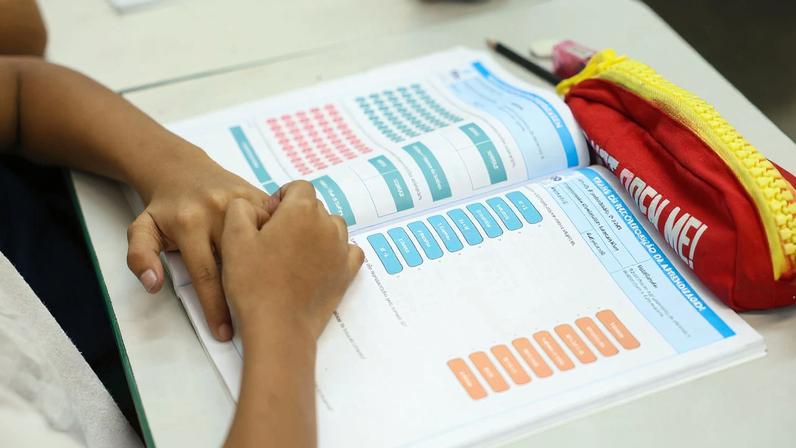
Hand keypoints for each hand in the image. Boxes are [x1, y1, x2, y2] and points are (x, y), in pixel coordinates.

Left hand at [125, 151, 276, 340]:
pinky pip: (275, 221)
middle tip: (259, 317)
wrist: (181, 169)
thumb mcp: (141, 229)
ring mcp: (241, 199)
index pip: (207, 275)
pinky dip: (282, 241)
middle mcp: (217, 209)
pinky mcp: (257, 193)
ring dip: (271, 266)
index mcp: (189, 224)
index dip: (217, 307)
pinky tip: (287, 263)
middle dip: (249, 291)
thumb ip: (140, 257)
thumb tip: (153, 284)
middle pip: (240, 260)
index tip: (225, 332)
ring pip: (263, 239)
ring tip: (278, 294)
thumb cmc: (164, 208)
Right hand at [220, 181, 363, 340]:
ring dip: (316, 234)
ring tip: (293, 255)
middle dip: (296, 217)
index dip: (282, 199)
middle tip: (274, 243)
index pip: (299, 188)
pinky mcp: (347, 274)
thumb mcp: (233, 238)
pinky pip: (349, 251)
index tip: (268, 220)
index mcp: (302, 211)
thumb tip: (257, 208)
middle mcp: (327, 225)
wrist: (278, 327)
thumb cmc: (253, 283)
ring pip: (332, 228)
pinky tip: (317, 264)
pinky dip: (336, 252)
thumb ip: (242, 209)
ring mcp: (341, 250)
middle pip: (315, 208)